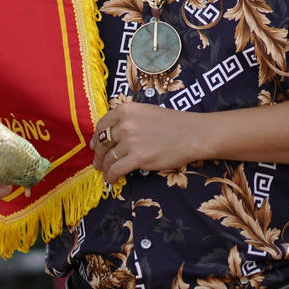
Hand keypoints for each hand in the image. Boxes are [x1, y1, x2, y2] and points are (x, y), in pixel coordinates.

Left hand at [91, 102, 207, 182]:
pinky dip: (111, 176)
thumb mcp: (145, 112)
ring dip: (104, 167)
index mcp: (126, 110)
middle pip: (103, 142)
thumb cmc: (173, 123)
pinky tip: (112, 179)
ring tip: (105, 173)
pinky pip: (116, 169)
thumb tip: (111, 133)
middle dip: (98, 155)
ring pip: (109, 157)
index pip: (102, 125)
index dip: (96, 137)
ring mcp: (131, 141)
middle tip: (97, 163)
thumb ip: (127, 119)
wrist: (193, 134)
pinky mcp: (138, 158)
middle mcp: (125, 124)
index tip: (95, 146)